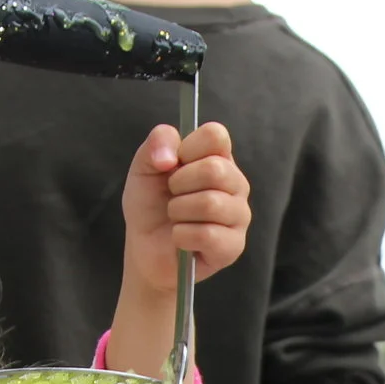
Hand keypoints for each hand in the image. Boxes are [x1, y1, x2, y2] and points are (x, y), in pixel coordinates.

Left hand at [123, 120, 251, 294]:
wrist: (145, 248)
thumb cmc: (150, 206)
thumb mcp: (144, 167)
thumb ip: (157, 144)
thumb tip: (168, 157)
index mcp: (219, 157)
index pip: (216, 135)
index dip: (188, 148)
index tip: (174, 164)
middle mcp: (236, 184)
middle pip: (215, 169)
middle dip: (179, 184)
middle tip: (172, 196)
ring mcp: (239, 215)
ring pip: (210, 203)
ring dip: (178, 212)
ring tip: (176, 218)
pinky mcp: (234, 246)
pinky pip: (207, 235)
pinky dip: (182, 236)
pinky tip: (181, 239)